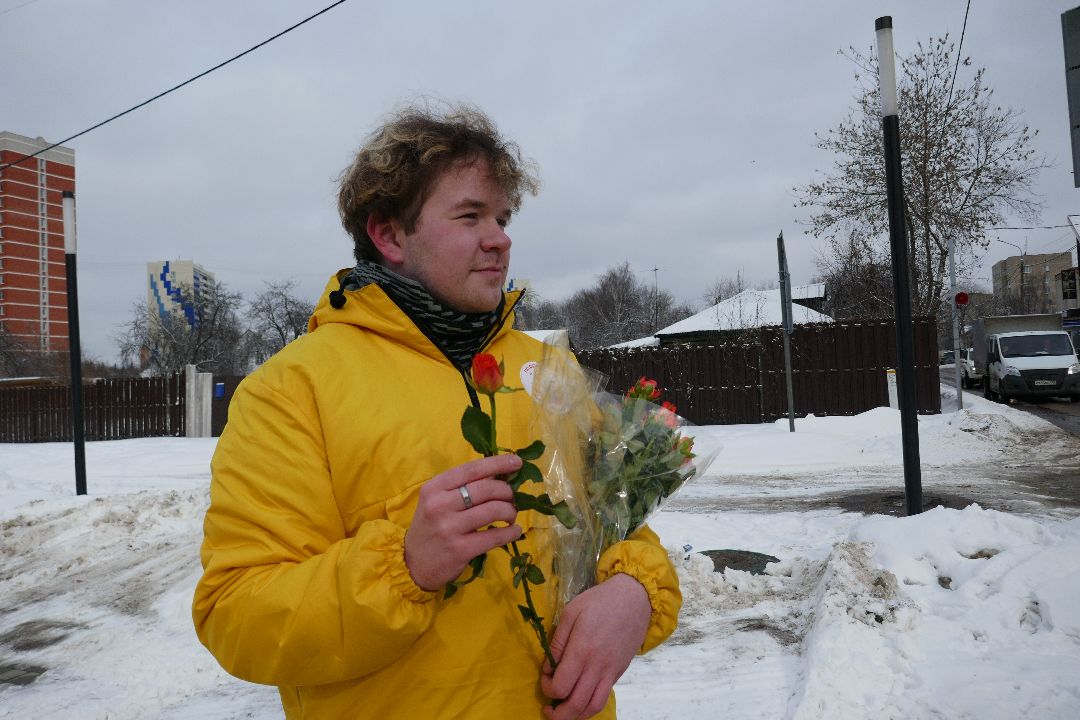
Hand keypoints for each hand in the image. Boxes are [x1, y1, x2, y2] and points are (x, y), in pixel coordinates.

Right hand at [404, 454, 522, 590]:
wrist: (412, 564)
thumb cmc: (430, 528)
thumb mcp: (437, 501)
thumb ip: (461, 487)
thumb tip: (498, 475)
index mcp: (435, 487)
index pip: (471, 469)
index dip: (497, 463)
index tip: (516, 462)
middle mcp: (440, 504)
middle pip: (486, 488)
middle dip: (506, 491)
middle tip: (512, 498)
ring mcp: (449, 527)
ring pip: (493, 510)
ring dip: (510, 510)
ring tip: (511, 515)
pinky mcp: (460, 549)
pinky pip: (494, 536)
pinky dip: (510, 532)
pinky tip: (514, 531)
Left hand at [540, 573, 650, 718]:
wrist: (634, 599)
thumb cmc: (599, 602)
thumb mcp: (570, 613)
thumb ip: (557, 642)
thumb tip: (549, 666)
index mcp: (581, 651)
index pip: (560, 687)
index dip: (547, 688)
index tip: (545, 676)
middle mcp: (597, 667)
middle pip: (576, 705)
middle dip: (558, 714)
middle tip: (548, 709)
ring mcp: (610, 672)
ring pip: (592, 707)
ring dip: (575, 715)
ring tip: (564, 711)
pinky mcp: (618, 673)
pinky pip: (604, 698)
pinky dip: (590, 706)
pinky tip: (580, 699)